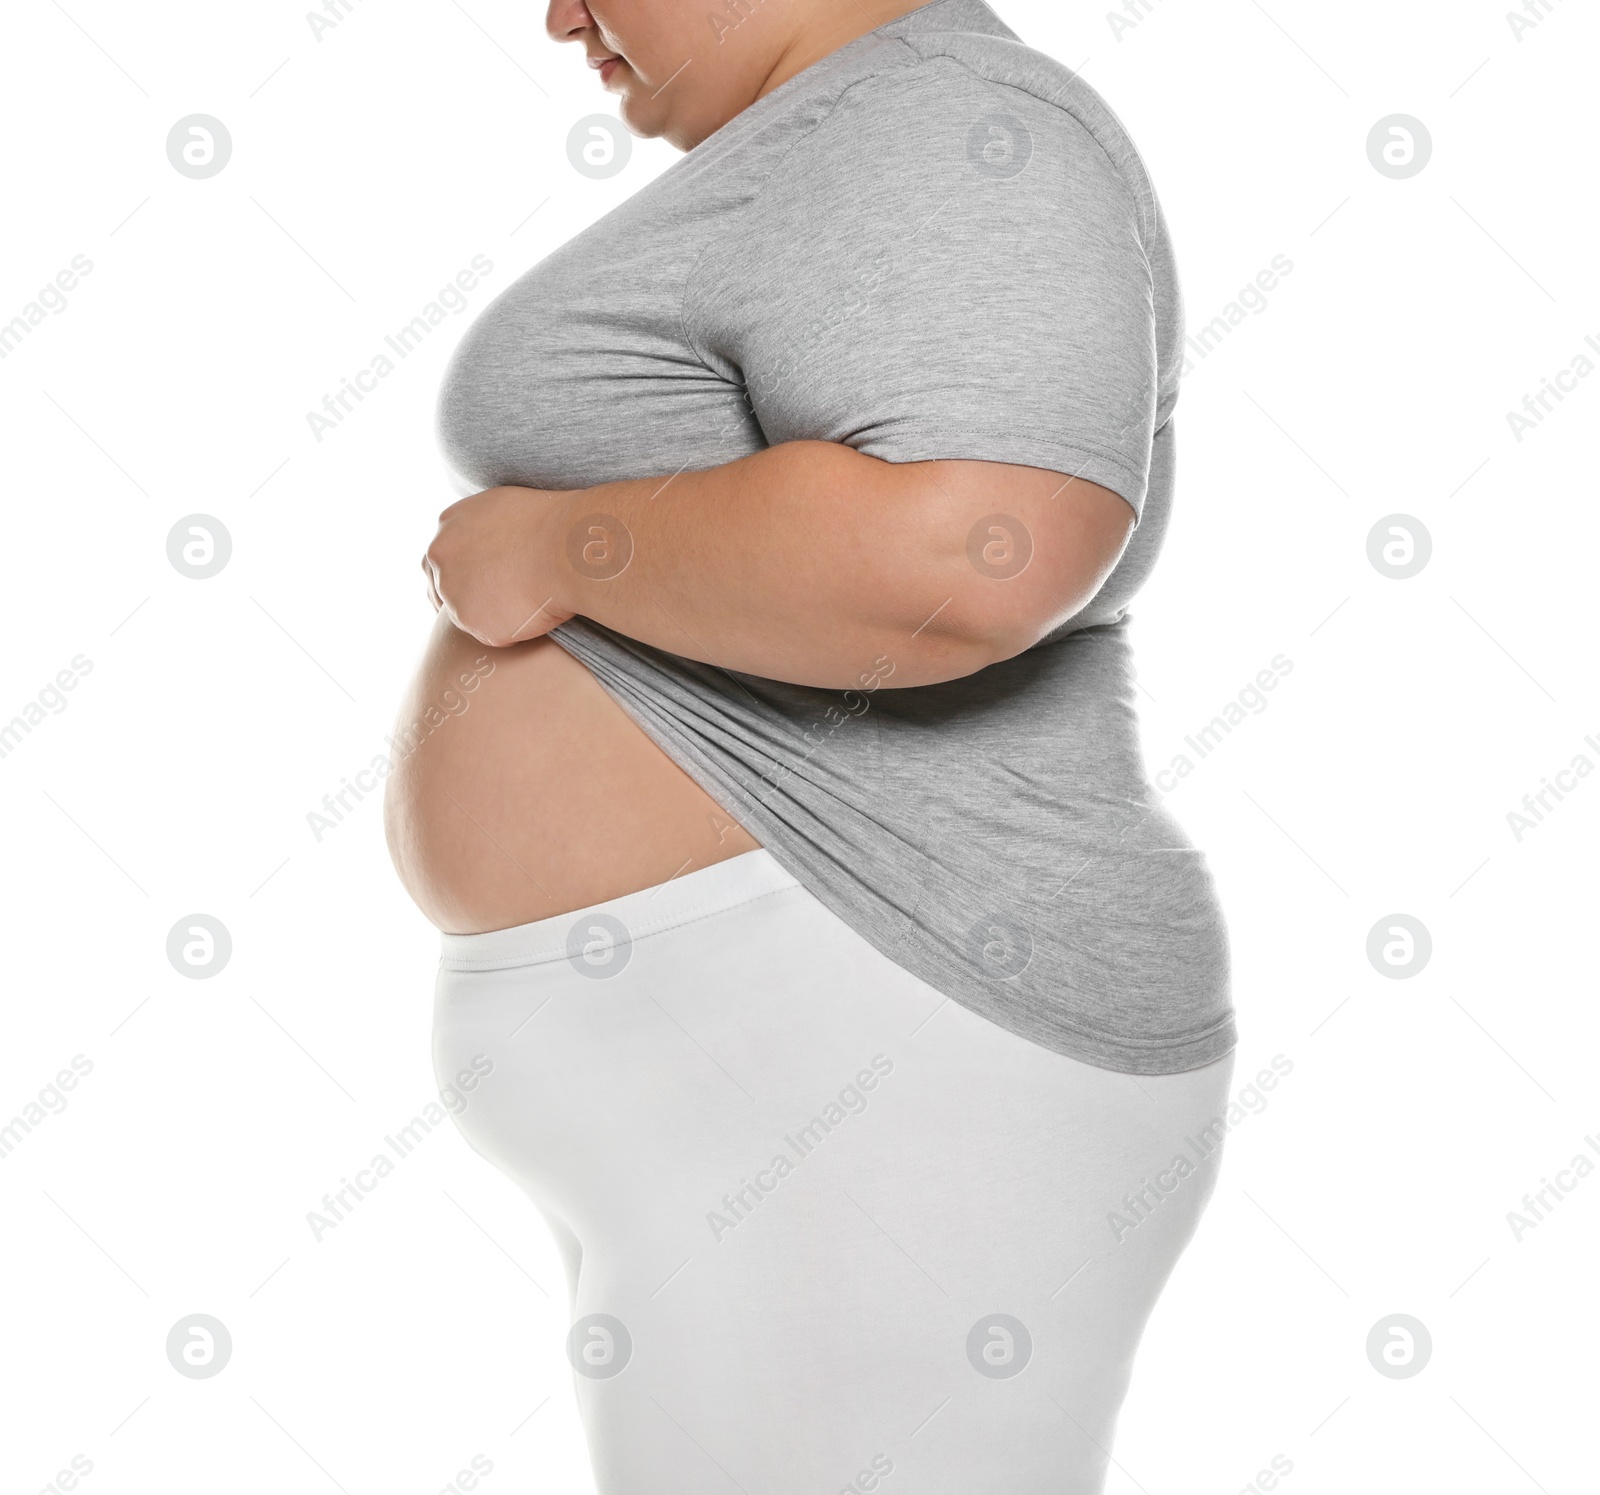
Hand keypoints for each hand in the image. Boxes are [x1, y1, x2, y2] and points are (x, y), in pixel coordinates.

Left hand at [422, 486, 575, 646]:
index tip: (478, 582)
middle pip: (442, 590)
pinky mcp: (475, 624)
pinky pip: (494, 634)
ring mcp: (454, 594)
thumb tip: (495, 541)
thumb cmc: (552, 522)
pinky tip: (537, 613)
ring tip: (530, 602)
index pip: (438, 559)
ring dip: (492, 615)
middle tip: (497, 604)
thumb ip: (486, 528)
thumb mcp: (507, 509)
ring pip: (468, 615)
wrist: (567, 548)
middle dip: (465, 598)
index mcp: (448, 527)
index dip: (459, 573)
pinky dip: (514, 630)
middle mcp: (441, 560)